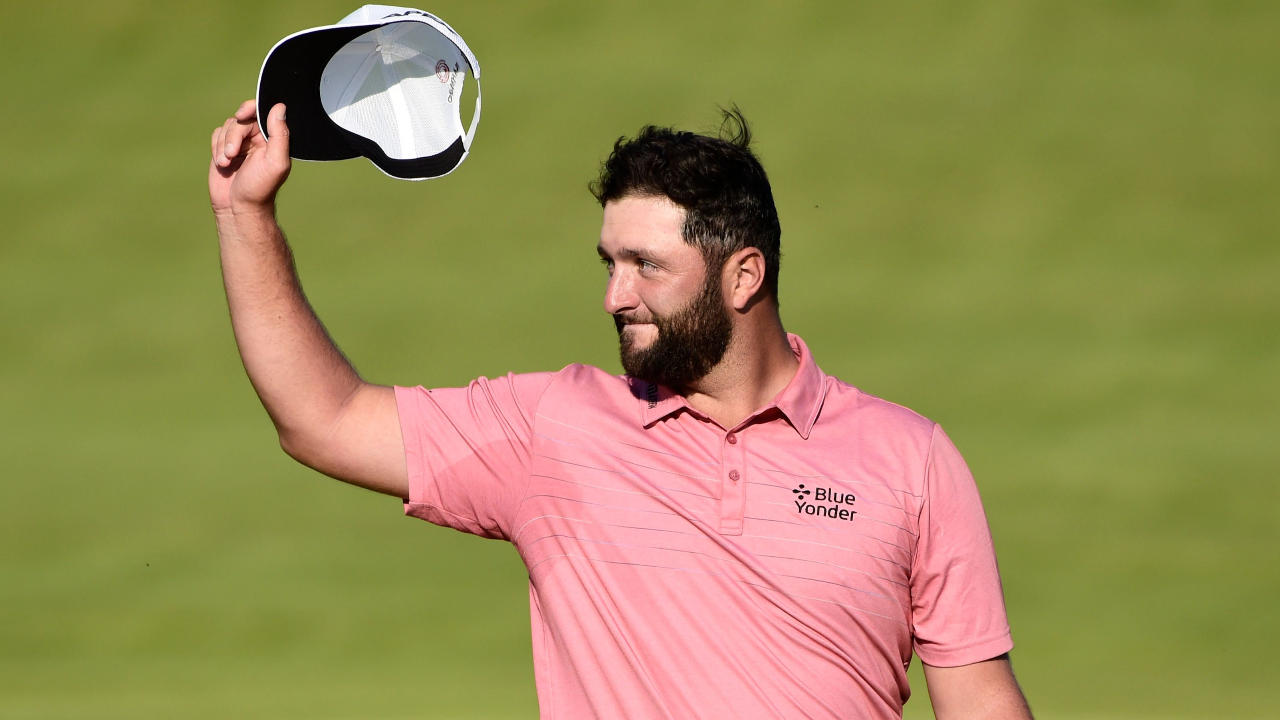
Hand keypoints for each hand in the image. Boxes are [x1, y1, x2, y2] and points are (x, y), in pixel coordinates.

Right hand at [208, 100, 290, 216]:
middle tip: (232, 154)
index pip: (263, 112)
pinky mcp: (224, 148)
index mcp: (273, 139)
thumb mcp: (275, 162)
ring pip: (227, 126)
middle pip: (241, 119)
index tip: (241, 115)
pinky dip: (216, 148)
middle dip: (234, 136)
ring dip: (223, 145)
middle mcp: (257, 138)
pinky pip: (216, 135)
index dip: (250, 108)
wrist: (237, 207)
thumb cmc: (260, 188)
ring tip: (227, 164)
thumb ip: (279, 135)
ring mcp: (240, 143)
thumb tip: (280, 107)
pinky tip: (222, 164)